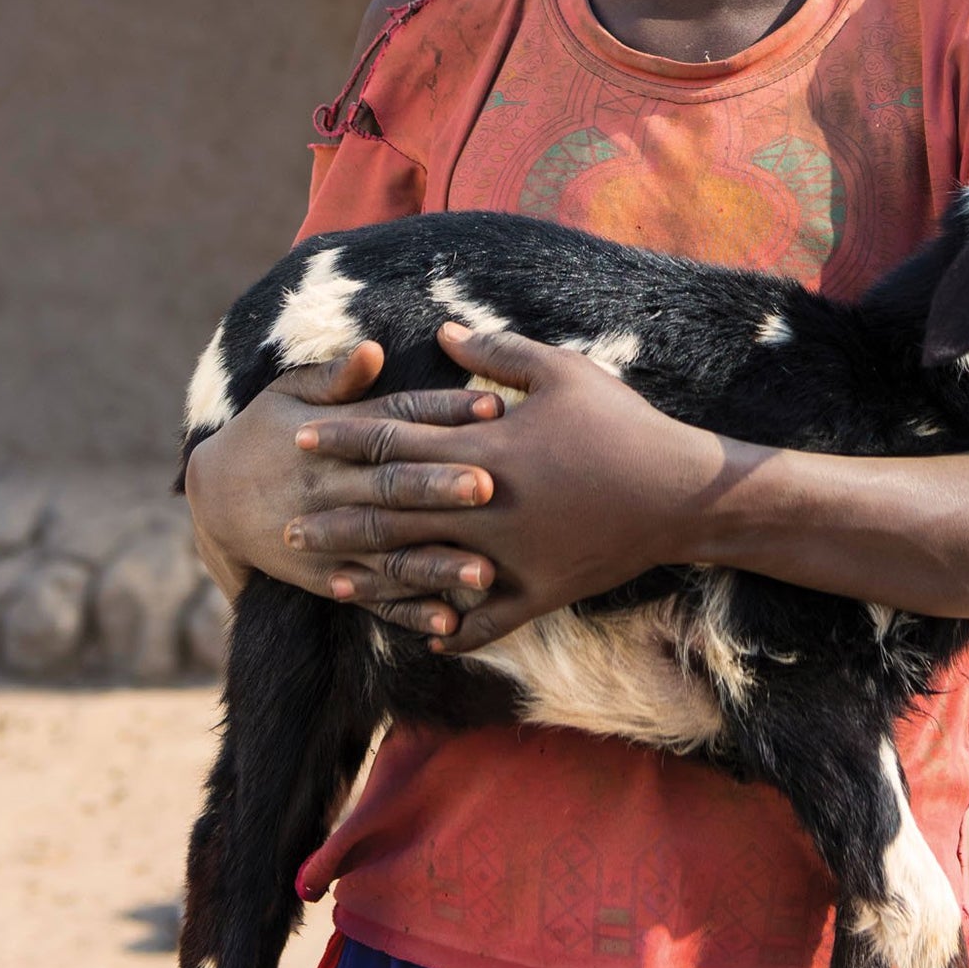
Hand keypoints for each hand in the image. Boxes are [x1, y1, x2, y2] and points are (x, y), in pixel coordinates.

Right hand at [183, 341, 505, 637]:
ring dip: (436, 564)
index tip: (495, 408)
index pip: (396, 421)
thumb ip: (335, 377)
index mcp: (333, 439)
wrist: (210, 500)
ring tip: (486, 572)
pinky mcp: (326, 578)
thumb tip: (374, 348)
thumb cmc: (262, 433)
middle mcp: (333, 490)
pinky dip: (408, 612)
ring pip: (389, 552)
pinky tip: (450, 624)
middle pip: (393, 487)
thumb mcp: (286, 393)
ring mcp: (329, 540)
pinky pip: (373, 597)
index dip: (443, 412)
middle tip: (490, 487)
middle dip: (440, 488)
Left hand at [290, 322, 727, 649]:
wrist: (679, 494)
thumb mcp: (561, 372)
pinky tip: (424, 634)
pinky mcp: (538, 593)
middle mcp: (485, 508)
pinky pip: (484, 621)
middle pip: (392, 513)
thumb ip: (496, 355)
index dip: (346, 439)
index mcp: (485, 450)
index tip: (302, 439)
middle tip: (289, 527)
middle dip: (338, 517)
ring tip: (331, 583)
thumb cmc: (621, 424)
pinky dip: (452, 628)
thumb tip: (442, 333)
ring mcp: (508, 558)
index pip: (396, 441)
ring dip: (374, 578)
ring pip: (424, 571)